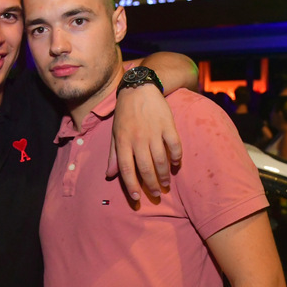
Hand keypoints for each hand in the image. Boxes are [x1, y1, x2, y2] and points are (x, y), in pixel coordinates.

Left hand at [106, 84, 181, 200]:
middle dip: (151, 185)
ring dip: (164, 175)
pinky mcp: (168, 125)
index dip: (132, 185)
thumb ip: (113, 155)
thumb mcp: (115, 133)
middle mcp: (138, 139)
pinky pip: (174, 145)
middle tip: (157, 194)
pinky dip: (177, 157)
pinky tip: (177, 164)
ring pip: (161, 160)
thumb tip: (109, 175)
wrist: (139, 88)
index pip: (127, 169)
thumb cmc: (125, 113)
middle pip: (146, 168)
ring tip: (166, 183)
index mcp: (123, 141)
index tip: (137, 197)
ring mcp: (154, 132)